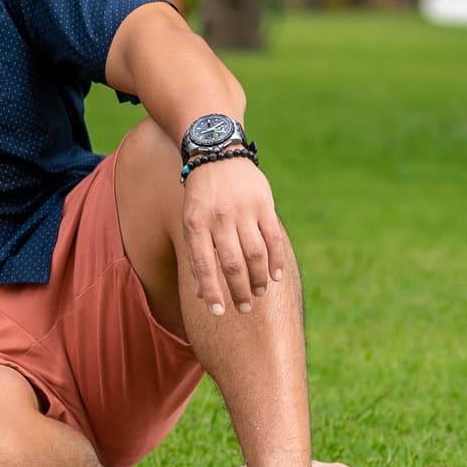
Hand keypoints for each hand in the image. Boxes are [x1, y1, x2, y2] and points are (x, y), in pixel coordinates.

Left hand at [182, 158, 292, 316]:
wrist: (216, 153)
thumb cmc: (201, 196)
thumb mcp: (190, 221)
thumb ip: (195, 254)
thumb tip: (199, 293)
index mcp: (196, 223)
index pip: (203, 264)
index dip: (211, 291)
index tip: (217, 313)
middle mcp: (219, 218)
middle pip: (231, 263)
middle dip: (238, 290)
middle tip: (243, 308)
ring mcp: (243, 210)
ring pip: (254, 253)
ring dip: (258, 278)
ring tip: (259, 293)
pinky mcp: (263, 203)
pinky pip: (272, 237)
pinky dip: (276, 259)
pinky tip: (276, 276)